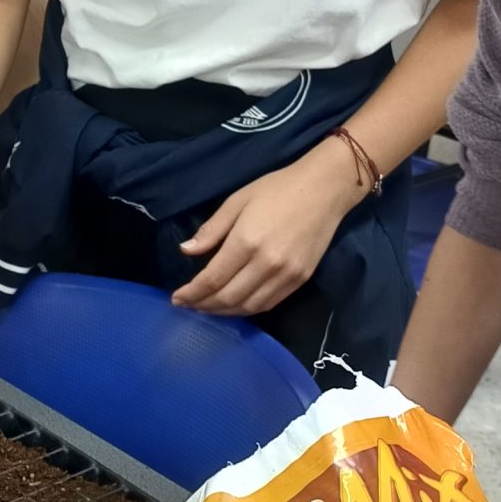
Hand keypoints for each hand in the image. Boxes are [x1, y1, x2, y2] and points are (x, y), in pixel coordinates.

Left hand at [172, 148, 351, 316]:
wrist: (324, 190)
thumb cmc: (277, 189)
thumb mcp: (237, 201)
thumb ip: (211, 229)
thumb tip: (186, 251)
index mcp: (246, 241)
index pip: (212, 279)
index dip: (191, 293)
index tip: (176, 298)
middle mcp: (266, 264)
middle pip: (228, 298)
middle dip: (203, 305)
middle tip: (188, 305)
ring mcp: (286, 275)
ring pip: (248, 307)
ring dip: (224, 312)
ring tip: (207, 307)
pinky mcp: (300, 280)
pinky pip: (268, 304)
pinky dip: (247, 309)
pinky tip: (234, 305)